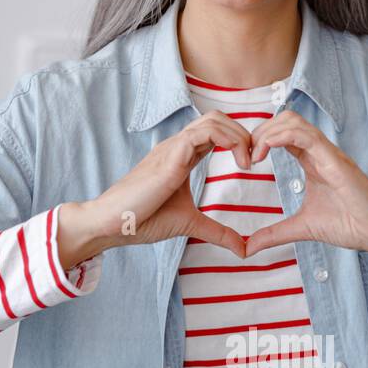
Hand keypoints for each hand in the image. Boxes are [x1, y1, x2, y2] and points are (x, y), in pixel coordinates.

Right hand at [57, 112, 254, 266]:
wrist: (112, 223)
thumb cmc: (143, 220)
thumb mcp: (190, 224)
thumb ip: (217, 233)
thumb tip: (243, 249)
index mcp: (182, 156)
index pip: (216, 132)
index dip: (239, 141)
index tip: (252, 165)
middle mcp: (177, 146)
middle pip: (217, 118)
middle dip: (244, 133)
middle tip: (255, 160)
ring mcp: (173, 147)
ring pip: (213, 119)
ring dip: (240, 135)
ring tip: (249, 163)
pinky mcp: (171, 155)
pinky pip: (205, 132)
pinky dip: (229, 140)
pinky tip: (240, 163)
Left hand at [243, 111, 367, 282]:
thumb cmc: (351, 225)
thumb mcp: (302, 228)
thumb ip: (274, 234)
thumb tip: (247, 249)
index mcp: (311, 161)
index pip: (281, 134)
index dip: (258, 141)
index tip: (245, 162)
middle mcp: (319, 152)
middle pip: (283, 120)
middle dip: (258, 132)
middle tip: (245, 157)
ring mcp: (328, 153)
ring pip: (292, 121)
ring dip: (266, 132)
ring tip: (254, 155)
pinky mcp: (335, 160)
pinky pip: (306, 135)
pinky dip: (281, 136)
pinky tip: (265, 152)